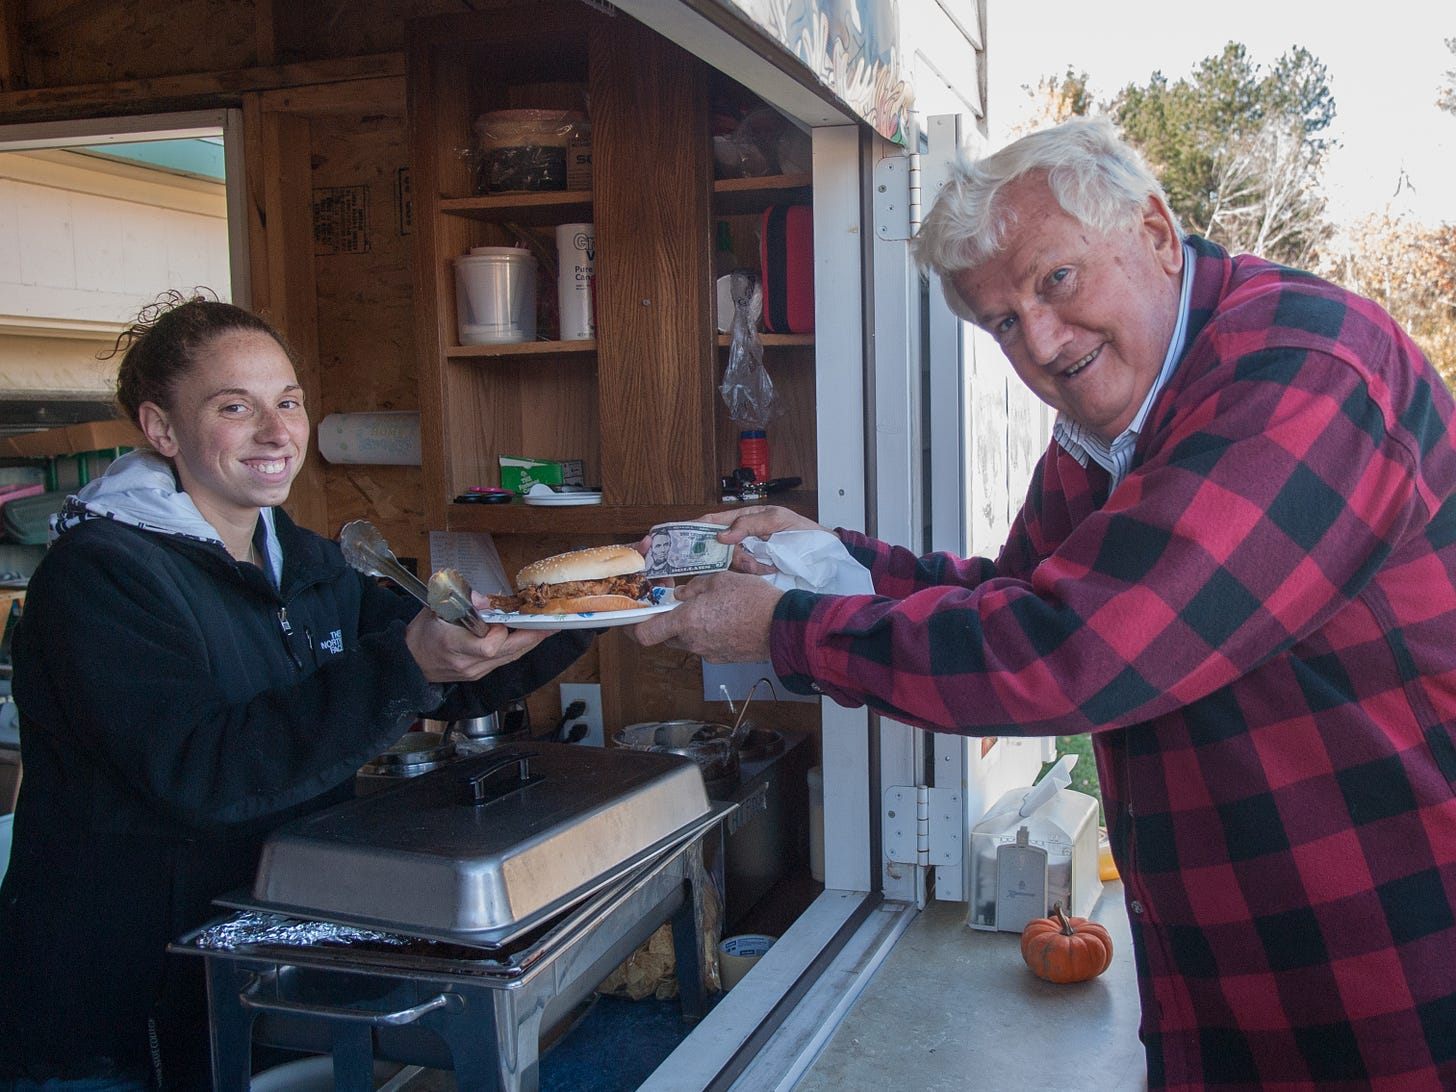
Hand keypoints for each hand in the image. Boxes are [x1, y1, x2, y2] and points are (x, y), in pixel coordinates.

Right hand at [404, 607, 548, 682]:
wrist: (410, 662)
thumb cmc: (421, 634)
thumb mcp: (434, 611)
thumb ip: (460, 602)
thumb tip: (484, 599)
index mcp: (453, 645)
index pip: (487, 647)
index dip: (500, 633)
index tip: (500, 619)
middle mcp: (467, 662)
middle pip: (508, 653)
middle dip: (531, 637)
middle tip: (550, 624)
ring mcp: (475, 670)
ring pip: (511, 657)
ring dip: (530, 642)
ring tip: (548, 628)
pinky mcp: (480, 673)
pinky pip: (506, 660)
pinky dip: (519, 647)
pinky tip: (530, 636)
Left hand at [629, 570, 781, 662]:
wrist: (782, 627)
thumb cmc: (752, 600)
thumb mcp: (720, 580)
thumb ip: (694, 587)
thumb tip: (683, 594)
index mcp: (686, 621)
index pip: (645, 634)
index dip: (631, 630)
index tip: (628, 622)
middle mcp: (692, 641)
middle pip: (666, 636)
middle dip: (668, 622)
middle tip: (679, 606)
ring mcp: (707, 653)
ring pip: (687, 640)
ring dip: (690, 627)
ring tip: (710, 609)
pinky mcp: (722, 658)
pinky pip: (705, 645)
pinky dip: (708, 634)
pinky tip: (725, 619)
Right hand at [697, 505, 826, 573]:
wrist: (823, 553)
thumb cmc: (803, 531)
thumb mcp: (778, 520)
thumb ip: (750, 524)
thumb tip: (722, 535)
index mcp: (746, 518)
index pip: (717, 520)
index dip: (699, 526)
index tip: (685, 534)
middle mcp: (744, 535)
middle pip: (719, 545)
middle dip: (727, 553)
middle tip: (743, 559)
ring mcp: (749, 552)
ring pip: (731, 560)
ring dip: (744, 563)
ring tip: (762, 564)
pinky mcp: (755, 568)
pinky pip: (744, 572)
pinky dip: (754, 571)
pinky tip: (768, 568)